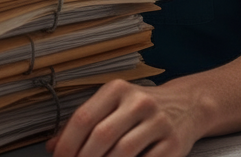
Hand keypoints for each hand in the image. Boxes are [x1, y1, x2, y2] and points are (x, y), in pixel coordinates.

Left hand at [46, 79, 200, 156]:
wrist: (187, 105)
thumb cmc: (140, 108)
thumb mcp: (112, 105)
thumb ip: (84, 124)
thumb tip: (53, 146)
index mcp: (116, 89)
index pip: (84, 117)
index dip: (68, 143)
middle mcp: (138, 102)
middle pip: (101, 136)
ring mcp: (158, 123)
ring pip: (123, 152)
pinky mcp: (174, 145)